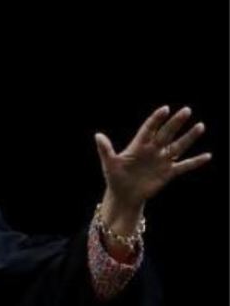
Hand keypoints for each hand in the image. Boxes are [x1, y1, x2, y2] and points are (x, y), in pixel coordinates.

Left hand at [95, 105, 210, 209]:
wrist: (124, 196)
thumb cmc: (115, 178)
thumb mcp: (109, 164)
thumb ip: (105, 150)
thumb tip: (97, 135)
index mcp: (138, 146)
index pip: (149, 129)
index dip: (156, 119)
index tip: (165, 109)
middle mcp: (152, 150)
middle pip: (166, 134)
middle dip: (176, 123)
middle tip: (186, 110)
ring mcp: (161, 161)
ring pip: (178, 146)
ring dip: (189, 137)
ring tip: (200, 126)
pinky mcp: (168, 173)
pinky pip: (184, 166)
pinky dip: (195, 162)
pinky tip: (207, 156)